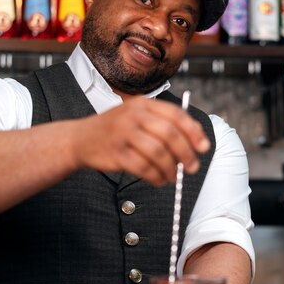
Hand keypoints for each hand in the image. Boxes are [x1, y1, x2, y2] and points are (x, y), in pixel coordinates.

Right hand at [69, 96, 209, 185]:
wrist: (79, 138)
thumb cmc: (115, 130)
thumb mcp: (136, 116)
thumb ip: (162, 124)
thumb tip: (194, 143)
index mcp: (143, 104)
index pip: (176, 115)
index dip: (194, 132)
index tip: (203, 147)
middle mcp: (134, 115)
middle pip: (170, 134)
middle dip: (186, 153)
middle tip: (192, 167)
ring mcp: (123, 133)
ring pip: (158, 153)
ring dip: (171, 168)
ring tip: (173, 176)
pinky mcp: (116, 152)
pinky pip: (143, 167)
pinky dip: (155, 176)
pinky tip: (159, 180)